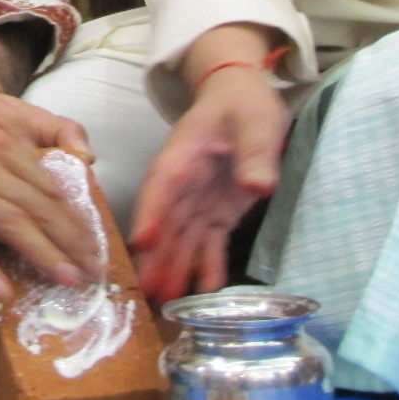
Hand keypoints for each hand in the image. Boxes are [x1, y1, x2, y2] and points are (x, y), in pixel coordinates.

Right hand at [0, 85, 103, 299]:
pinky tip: (2, 289)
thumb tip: (83, 154)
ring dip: (42, 256)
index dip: (77, 216)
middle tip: (92, 271)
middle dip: (71, 243)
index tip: (94, 241)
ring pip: (9, 225)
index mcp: (1, 133)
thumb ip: (37, 121)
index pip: (50, 183)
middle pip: (38, 207)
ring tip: (67, 279)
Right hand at [129, 68, 289, 300]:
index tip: (142, 242)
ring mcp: (199, 200)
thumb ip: (256, 153)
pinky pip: (209, 242)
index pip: (162, 186)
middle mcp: (184, 184)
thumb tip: (257, 187)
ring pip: (183, 238)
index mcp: (183, 156)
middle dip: (157, 256)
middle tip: (148, 290)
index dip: (152, 214)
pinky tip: (205, 290)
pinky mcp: (217, 212)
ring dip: (175, 267)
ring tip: (167, 301)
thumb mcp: (255, 121)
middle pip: (167, 222)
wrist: (241, 98)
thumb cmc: (243, 104)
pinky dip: (207, 265)